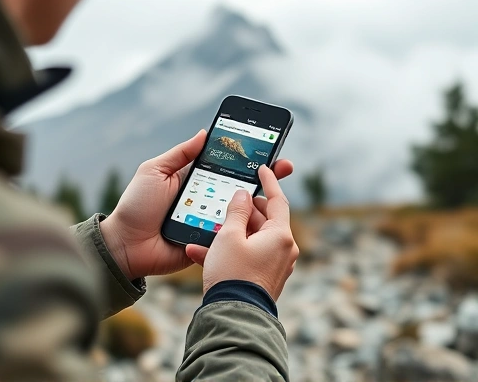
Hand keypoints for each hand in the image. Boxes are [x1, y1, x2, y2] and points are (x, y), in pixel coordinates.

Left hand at [99, 130, 293, 279]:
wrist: (126, 245)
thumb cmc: (137, 205)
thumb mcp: (155, 171)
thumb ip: (180, 154)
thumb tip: (204, 133)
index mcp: (196, 181)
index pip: (227, 167)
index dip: (247, 159)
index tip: (268, 148)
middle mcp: (207, 200)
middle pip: (240, 188)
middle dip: (264, 178)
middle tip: (285, 167)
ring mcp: (210, 222)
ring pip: (240, 212)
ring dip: (258, 203)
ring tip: (275, 193)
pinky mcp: (210, 243)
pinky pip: (230, 235)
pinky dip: (244, 229)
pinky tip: (260, 221)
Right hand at [186, 166, 298, 300]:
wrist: (233, 316)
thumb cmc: (231, 273)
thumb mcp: (229, 236)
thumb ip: (236, 211)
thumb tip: (243, 195)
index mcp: (280, 235)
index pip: (278, 200)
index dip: (270, 181)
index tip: (264, 168)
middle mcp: (283, 249)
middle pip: (264, 219)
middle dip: (243, 211)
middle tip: (229, 202)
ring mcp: (275, 264)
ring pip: (252, 238)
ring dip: (230, 233)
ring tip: (208, 229)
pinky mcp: (265, 277)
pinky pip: (248, 255)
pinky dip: (230, 250)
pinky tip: (201, 252)